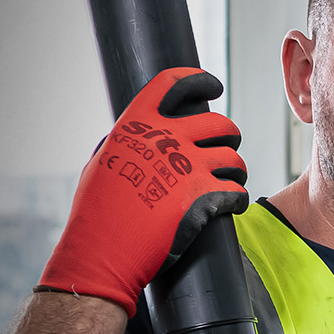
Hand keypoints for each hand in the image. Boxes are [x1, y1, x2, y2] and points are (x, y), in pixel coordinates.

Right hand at [37, 67, 247, 314]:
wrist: (101, 253)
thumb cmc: (96, 214)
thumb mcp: (101, 164)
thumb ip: (127, 143)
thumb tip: (142, 134)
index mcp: (136, 125)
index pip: (174, 83)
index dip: (199, 79)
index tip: (213, 86)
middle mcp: (164, 139)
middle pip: (218, 123)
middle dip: (229, 135)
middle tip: (227, 147)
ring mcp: (186, 167)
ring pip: (233, 158)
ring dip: (236, 169)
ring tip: (231, 179)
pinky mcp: (202, 198)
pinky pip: (236, 191)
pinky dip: (237, 198)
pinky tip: (232, 204)